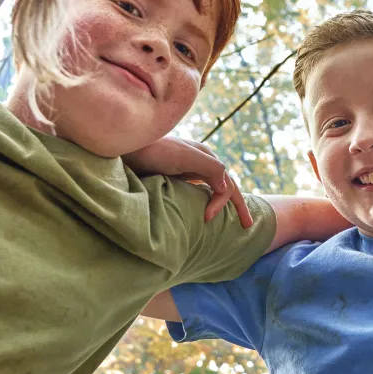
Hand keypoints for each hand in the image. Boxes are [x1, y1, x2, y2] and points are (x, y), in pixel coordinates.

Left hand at [123, 135, 251, 226]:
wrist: (123, 148)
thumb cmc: (152, 151)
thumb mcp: (184, 156)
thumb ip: (210, 168)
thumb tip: (226, 188)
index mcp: (206, 156)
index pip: (227, 184)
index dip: (223, 203)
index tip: (207, 219)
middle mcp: (199, 163)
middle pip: (226, 185)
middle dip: (238, 205)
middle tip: (249, 225)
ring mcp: (186, 169)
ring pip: (211, 189)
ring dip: (221, 203)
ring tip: (226, 221)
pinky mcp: (173, 176)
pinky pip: (195, 191)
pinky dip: (204, 201)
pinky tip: (200, 210)